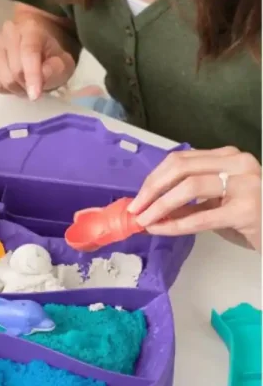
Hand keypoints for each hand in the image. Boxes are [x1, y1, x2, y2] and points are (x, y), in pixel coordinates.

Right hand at [0, 18, 74, 100]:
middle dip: (25, 85)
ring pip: (0, 79)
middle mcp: (7, 31)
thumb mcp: (63, 64)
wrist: (34, 48)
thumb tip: (41, 77)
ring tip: (22, 84)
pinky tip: (8, 82)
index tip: (35, 96)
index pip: (28, 52)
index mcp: (30, 29)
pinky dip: (0, 87)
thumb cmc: (49, 56)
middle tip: (33, 87)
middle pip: (14, 71)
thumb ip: (55, 69)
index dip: (32, 76)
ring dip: (13, 88)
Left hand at [128, 147, 261, 251]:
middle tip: (135, 209)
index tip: (137, 197)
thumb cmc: (250, 217)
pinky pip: (201, 216)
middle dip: (151, 189)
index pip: (180, 160)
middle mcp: (237, 163)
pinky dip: (175, 224)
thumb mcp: (217, 201)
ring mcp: (245, 184)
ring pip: (188, 187)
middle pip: (180, 168)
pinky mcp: (247, 209)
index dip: (154, 178)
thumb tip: (148, 205)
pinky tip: (160, 229)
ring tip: (144, 220)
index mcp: (227, 157)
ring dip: (159, 205)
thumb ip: (187, 200)